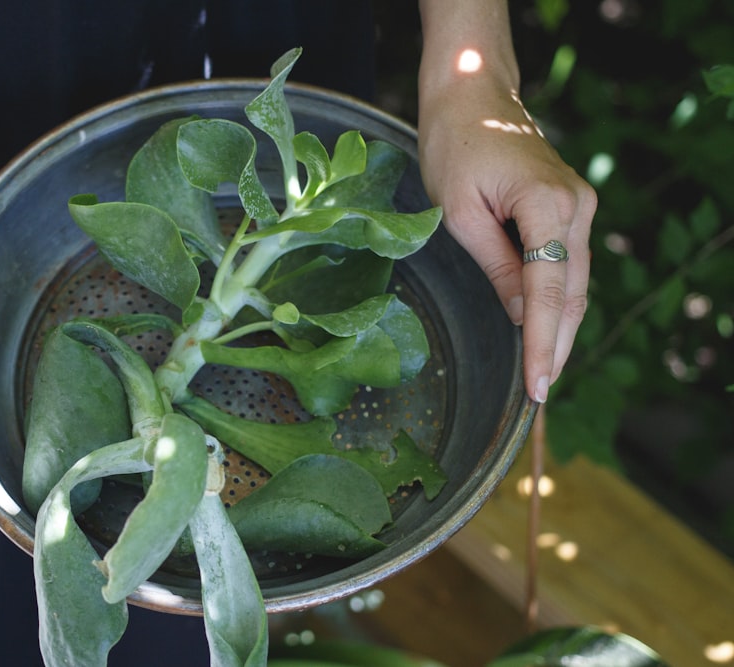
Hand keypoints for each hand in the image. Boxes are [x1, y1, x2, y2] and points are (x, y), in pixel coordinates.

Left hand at [418, 78, 594, 402]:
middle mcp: (577, 207)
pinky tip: (541, 331)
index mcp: (548, 205)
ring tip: (541, 374)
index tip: (537, 387)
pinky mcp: (569, 208)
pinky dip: (555, 301)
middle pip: (572, 292)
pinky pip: (566, 265)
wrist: (473, 96)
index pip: (549, 290)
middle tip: (539, 393)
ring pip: (574, 282)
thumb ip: (495, 266)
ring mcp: (579, 206)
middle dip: (555, 345)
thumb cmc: (455, 145)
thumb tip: (520, 316)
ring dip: (558, 328)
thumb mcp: (459, 212)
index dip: (541, 343)